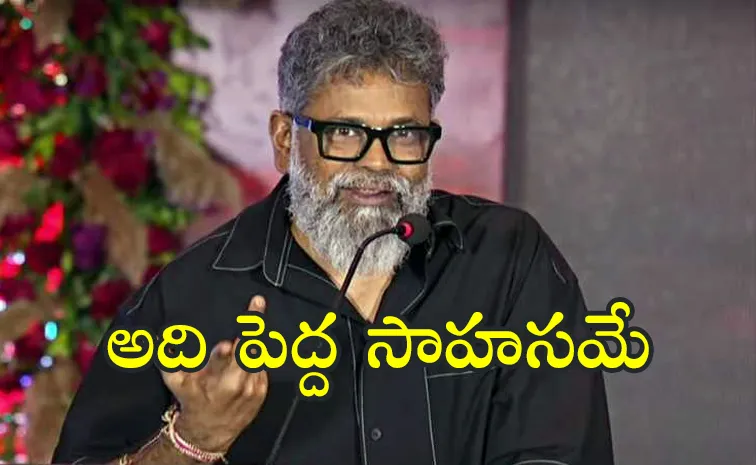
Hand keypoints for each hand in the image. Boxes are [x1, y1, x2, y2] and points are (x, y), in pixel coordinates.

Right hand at [160, 295, 268, 451]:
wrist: (210, 432)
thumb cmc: (192, 402)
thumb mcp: (176, 383)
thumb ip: (169, 361)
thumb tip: (161, 341)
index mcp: (213, 381)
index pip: (219, 362)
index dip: (222, 355)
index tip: (226, 344)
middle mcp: (235, 385)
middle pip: (248, 352)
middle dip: (253, 327)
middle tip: (257, 302)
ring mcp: (252, 388)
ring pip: (257, 355)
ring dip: (255, 337)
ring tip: (256, 311)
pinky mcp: (262, 391)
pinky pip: (261, 366)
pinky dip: (256, 357)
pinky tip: (248, 354)